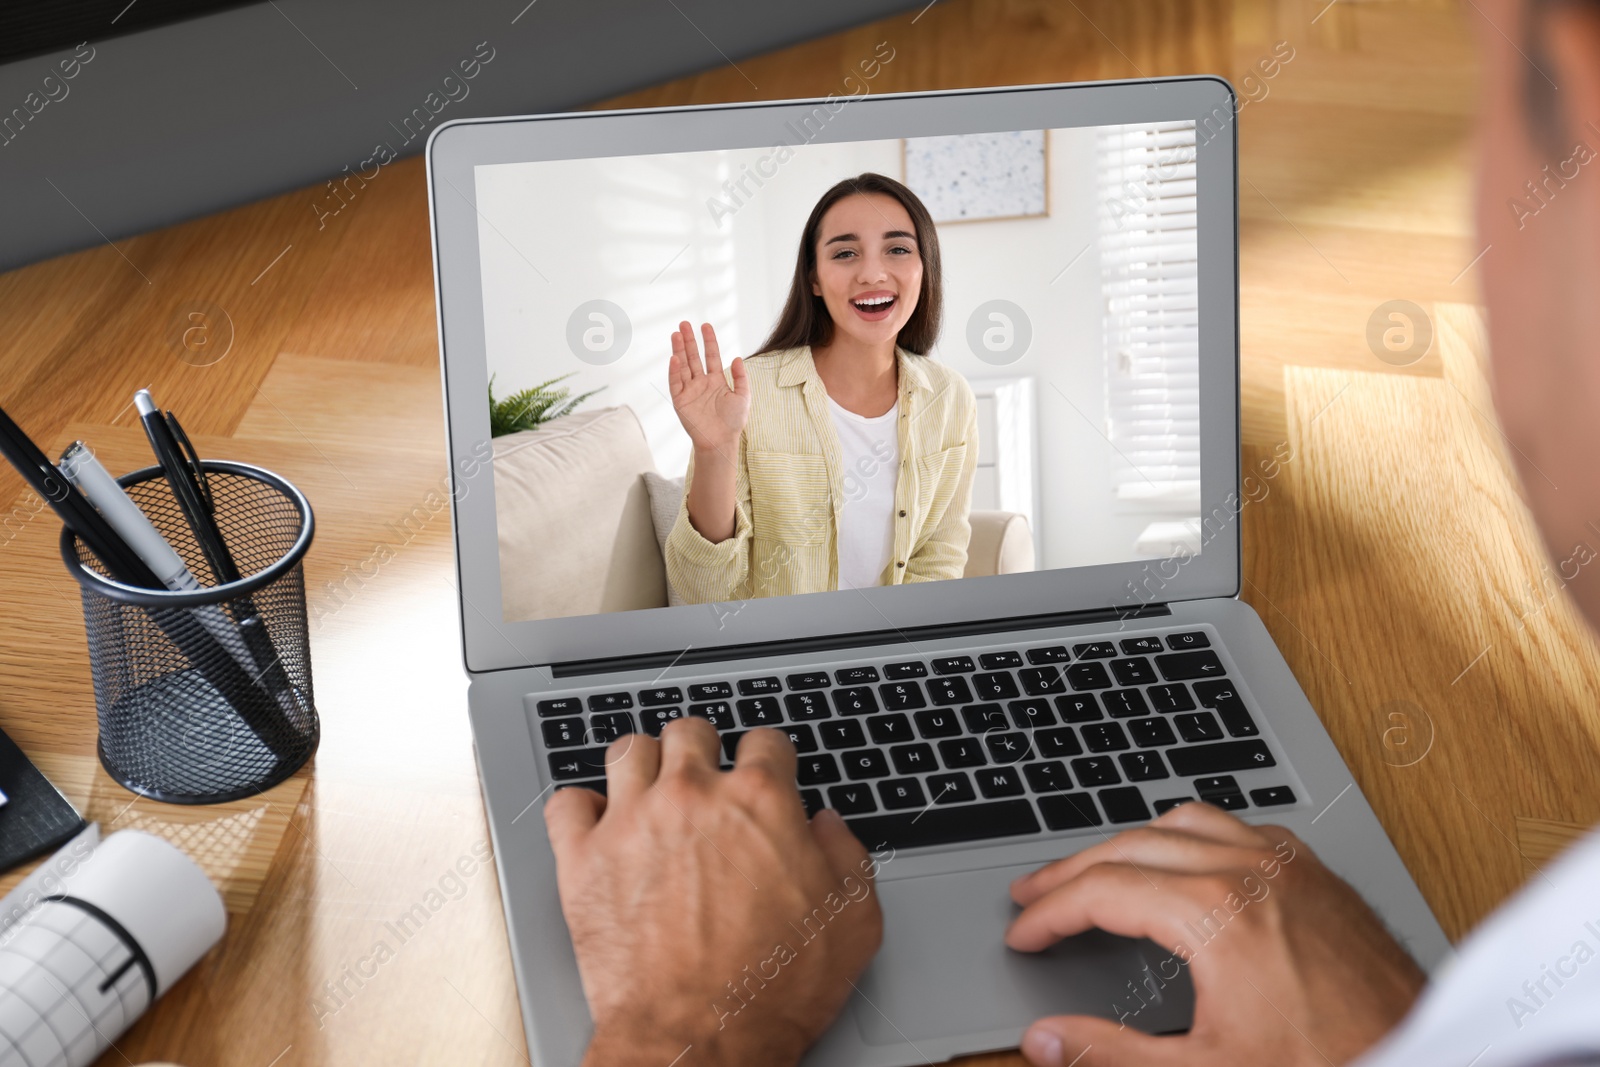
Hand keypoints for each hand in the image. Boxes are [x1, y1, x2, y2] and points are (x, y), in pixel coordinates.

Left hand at [544, 718, 883, 1066]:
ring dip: (642, 765)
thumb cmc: (774, 990)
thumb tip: (826, 826)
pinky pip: (566, 803)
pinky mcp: (583, 859)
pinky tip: (595, 825)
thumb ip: (846, 856)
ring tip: (649, 790)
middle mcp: (693, 796)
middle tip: (703, 780)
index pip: (765, 740)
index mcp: (761, 801)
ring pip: (627, 751)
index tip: (764, 776)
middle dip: (701, 750)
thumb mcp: (853, 922)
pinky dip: (579, 809)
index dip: (769, 758)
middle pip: (690, 733)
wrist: (701, 1041)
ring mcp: (633, 822)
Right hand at [668, 321, 749, 458]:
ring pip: (682, 366)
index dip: (709, 341)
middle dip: (689, 341)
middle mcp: (701, 383)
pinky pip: (676, 383)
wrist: (722, 441)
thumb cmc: (733, 422)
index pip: (711, 355)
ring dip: (679, 351)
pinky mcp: (680, 401)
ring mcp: (689, 390)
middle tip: (684, 324)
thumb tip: (737, 358)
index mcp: (716, 380)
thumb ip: (740, 377)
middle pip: (693, 357)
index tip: (705, 326)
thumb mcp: (743, 397)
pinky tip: (674, 358)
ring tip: (676, 334)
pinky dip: (674, 371)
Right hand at [1004, 802, 1425, 1066]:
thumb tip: (1044, 1040)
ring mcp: (1287, 864)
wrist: (1424, 1058)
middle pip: (1131, 844)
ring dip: (1128, 842)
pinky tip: (1184, 859)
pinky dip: (1189, 835)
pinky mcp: (1316, 872)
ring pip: (1182, 821)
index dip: (1049, 913)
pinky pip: (1236, 826)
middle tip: (1033, 894)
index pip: (1102, 891)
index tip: (1022, 934)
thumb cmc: (1330, 1064)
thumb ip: (1109, 1055)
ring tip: (1095, 868)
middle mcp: (1249, 870)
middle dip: (1072, 869)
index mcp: (1214, 912)